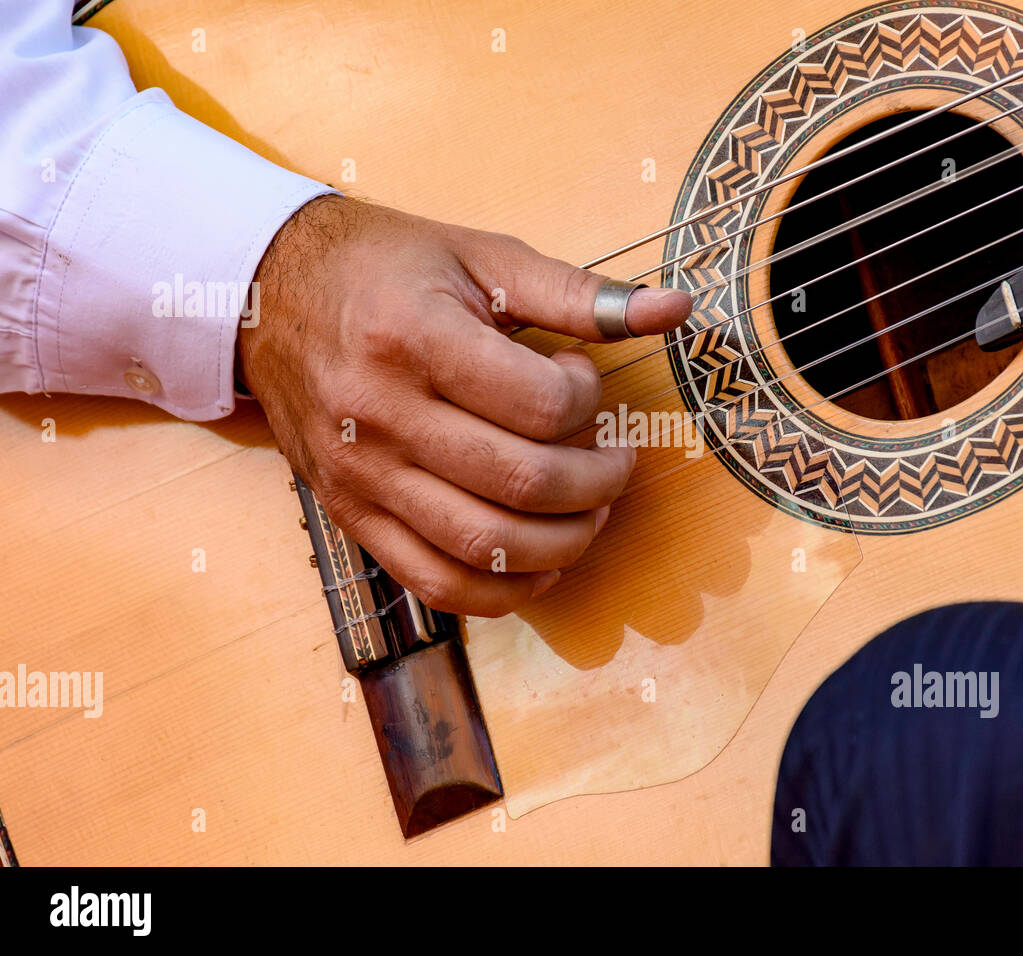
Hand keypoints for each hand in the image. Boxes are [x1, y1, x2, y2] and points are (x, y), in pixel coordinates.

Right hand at [236, 195, 691, 615]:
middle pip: (523, 484)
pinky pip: (438, 586)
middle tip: (615, 458)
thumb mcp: (481, 259)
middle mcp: (380, 415)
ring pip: (486, 547)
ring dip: (565, 541)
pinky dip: (505, 591)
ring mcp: (362, 476)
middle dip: (599, 482)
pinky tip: (541, 561)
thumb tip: (674, 311)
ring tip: (589, 508)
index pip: (539, 406)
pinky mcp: (352, 517)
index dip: (588, 402)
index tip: (581, 380)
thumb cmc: (386, 269)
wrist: (267, 295)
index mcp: (414, 337)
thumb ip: (579, 292)